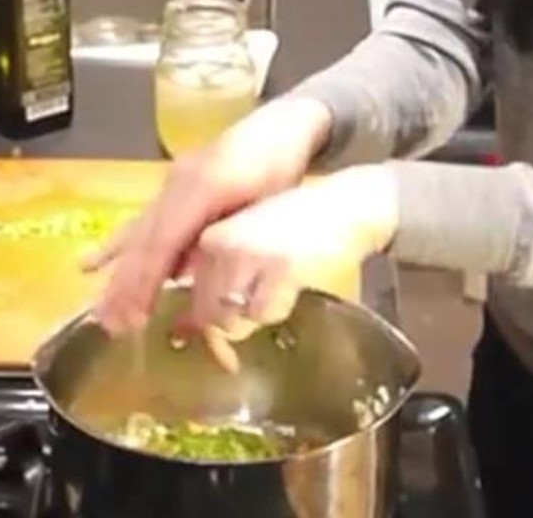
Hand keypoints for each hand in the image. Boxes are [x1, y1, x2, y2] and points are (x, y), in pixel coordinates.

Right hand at [86, 96, 333, 334]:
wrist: (286, 123)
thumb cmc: (283, 164)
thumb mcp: (269, 202)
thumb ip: (235, 236)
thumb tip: (209, 279)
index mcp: (201, 187)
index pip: (164, 241)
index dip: (145, 281)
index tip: (133, 317)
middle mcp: (177, 184)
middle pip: (146, 240)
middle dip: (126, 285)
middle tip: (110, 326)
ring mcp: (173, 183)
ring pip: (140, 233)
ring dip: (119, 272)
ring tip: (99, 308)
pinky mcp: (176, 185)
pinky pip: (144, 219)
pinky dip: (120, 244)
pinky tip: (91, 263)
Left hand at [179, 164, 398, 334]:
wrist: (348, 204)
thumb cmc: (300, 224)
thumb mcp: (250, 239)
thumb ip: (218, 275)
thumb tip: (184, 329)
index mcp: (211, 235)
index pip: (189, 294)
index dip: (207, 313)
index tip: (226, 310)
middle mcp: (222, 243)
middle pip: (207, 312)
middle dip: (234, 316)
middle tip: (265, 294)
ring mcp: (249, 254)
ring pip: (232, 318)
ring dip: (256, 310)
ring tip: (279, 283)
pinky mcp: (280, 266)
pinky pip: (265, 313)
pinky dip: (280, 307)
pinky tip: (295, 282)